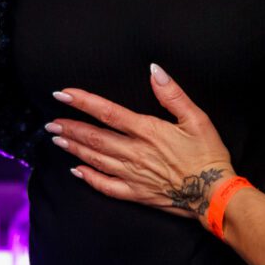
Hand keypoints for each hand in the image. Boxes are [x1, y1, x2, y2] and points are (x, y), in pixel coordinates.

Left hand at [48, 65, 235, 221]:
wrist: (215, 194)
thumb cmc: (208, 154)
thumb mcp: (197, 118)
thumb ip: (172, 94)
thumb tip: (154, 70)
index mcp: (148, 131)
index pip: (107, 112)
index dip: (82, 102)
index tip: (62, 95)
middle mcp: (135, 153)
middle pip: (94, 137)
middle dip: (69, 127)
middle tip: (50, 121)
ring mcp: (133, 175)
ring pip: (95, 159)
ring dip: (74, 148)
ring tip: (57, 138)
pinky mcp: (136, 194)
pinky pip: (106, 186)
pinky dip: (88, 178)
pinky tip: (76, 171)